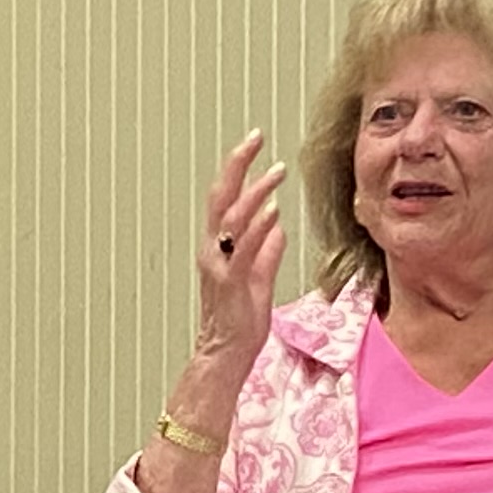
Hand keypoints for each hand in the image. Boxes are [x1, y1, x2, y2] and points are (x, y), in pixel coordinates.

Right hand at [191, 130, 290, 369]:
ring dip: (255, 191)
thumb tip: (278, 226)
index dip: (237, 168)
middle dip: (237, 164)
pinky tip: (273, 210)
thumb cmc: (240, 321)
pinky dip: (258, 227)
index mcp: (218, 247)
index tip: (254, 142)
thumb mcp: (259, 278)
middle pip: (221, 197)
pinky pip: (245, 250)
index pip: (225, 198)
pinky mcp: (233, 284)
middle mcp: (214, 251)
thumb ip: (267, 251)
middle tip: (255, 137)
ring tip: (276, 171)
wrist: (225, 356)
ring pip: (232, 218)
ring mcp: (221, 266)